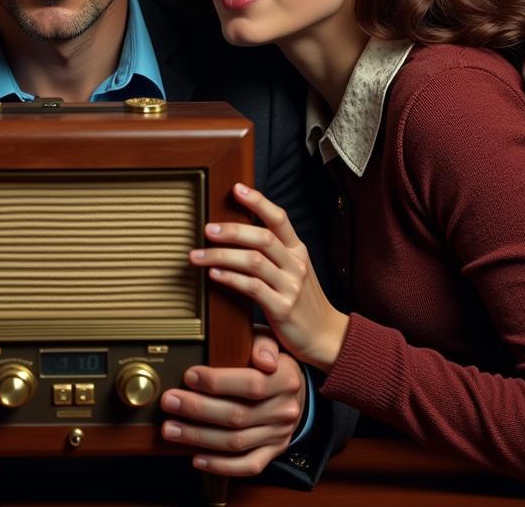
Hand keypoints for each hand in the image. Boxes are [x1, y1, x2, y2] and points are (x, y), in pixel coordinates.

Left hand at [160, 329, 304, 475]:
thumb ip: (262, 343)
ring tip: (171, 429)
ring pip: (236, 442)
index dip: (217, 382)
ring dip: (199, 437)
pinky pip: (248, 465)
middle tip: (169, 402)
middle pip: (237, 415)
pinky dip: (221, 465)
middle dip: (197, 410)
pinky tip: (197, 458)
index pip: (250, 384)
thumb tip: (260, 356)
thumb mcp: (269, 341)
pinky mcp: (273, 451)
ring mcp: (279, 434)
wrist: (297, 389)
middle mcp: (283, 410)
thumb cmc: (273, 360)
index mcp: (284, 379)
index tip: (189, 376)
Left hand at [193, 184, 347, 369]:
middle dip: (232, 231)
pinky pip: (252, 288)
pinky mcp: (283, 308)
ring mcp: (291, 286)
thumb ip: (273, 251)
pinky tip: (214, 274)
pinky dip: (230, 278)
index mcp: (298, 251)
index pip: (279, 219)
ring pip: (253, 262)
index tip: (236, 188)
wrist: (327, 336)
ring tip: (198, 255)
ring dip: (221, 256)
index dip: (259, 201)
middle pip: (263, 238)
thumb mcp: (294, 269)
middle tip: (207, 229)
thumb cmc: (302, 300)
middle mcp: (296, 265)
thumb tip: (236, 231)